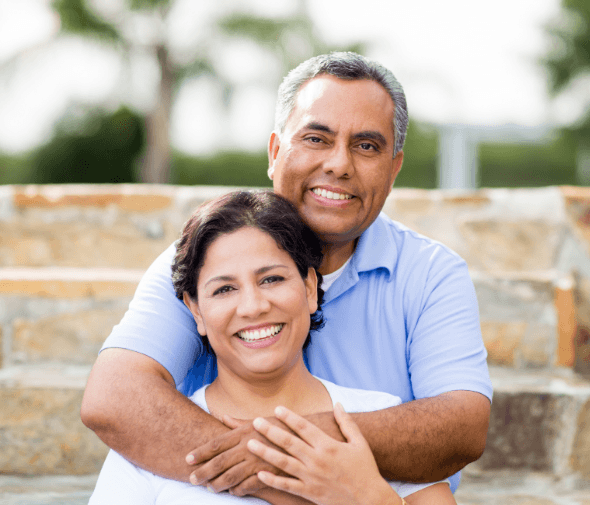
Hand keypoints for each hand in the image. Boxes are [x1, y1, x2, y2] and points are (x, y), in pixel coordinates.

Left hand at [185, 417, 287, 494]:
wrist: (310, 435)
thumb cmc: (282, 426)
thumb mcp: (260, 421)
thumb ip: (238, 422)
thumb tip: (222, 417)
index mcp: (245, 432)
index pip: (217, 443)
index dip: (201, 452)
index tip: (188, 459)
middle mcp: (249, 446)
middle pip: (220, 461)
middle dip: (203, 471)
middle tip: (191, 479)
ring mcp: (259, 460)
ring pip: (232, 476)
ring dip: (218, 484)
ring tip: (209, 488)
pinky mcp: (270, 473)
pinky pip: (249, 485)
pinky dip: (239, 490)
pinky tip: (233, 492)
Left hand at [247, 403, 399, 504]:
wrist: (370, 501)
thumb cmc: (365, 469)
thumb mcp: (359, 443)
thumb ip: (346, 423)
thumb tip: (337, 403)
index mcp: (328, 446)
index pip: (304, 427)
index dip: (289, 417)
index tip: (277, 408)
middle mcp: (317, 460)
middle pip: (289, 442)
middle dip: (270, 431)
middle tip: (255, 422)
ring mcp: (312, 477)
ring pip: (284, 463)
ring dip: (265, 452)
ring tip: (250, 444)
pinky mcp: (310, 492)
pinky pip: (287, 486)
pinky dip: (272, 480)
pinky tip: (259, 473)